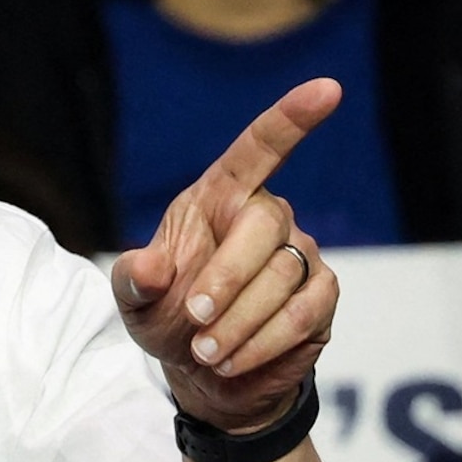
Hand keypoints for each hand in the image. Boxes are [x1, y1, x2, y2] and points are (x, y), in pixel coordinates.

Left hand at [112, 78, 340, 433]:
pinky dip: (263, 341)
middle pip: (264, 225)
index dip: (292, 119)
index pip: (261, 148)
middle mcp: (267, 217)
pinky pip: (303, 312)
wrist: (203, 371)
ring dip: (238, 322)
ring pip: (282, 276)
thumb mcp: (134, 300)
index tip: (327, 89)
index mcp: (221, 197)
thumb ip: (133, 279)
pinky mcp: (322, 296)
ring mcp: (300, 253)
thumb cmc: (168, 317)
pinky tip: (233, 360)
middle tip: (194, 318)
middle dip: (226, 278)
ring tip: (206, 351)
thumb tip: (147, 269)